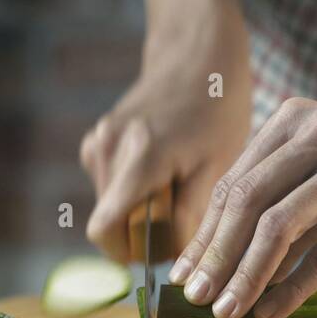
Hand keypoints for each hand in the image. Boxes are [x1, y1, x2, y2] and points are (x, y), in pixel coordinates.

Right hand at [81, 0, 250, 262]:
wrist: (196, 55)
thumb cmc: (217, 108)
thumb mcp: (218, 166)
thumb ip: (193, 215)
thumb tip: (179, 263)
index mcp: (138, 159)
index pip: (104, 230)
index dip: (127, 255)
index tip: (158, 257)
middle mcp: (107, 150)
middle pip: (110, 222)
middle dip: (142, 235)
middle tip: (185, 223)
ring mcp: (98, 143)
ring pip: (110, 206)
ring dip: (140, 214)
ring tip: (180, 192)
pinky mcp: (98, 141)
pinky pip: (112, 187)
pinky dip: (136, 194)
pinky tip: (167, 176)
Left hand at [168, 98, 316, 317]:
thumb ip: (276, 205)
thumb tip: (218, 265)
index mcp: (293, 121)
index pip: (232, 185)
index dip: (204, 235)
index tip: (182, 277)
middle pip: (247, 201)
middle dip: (216, 256)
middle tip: (195, 298)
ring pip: (280, 226)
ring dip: (247, 274)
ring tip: (226, 311)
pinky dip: (294, 285)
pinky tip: (271, 312)